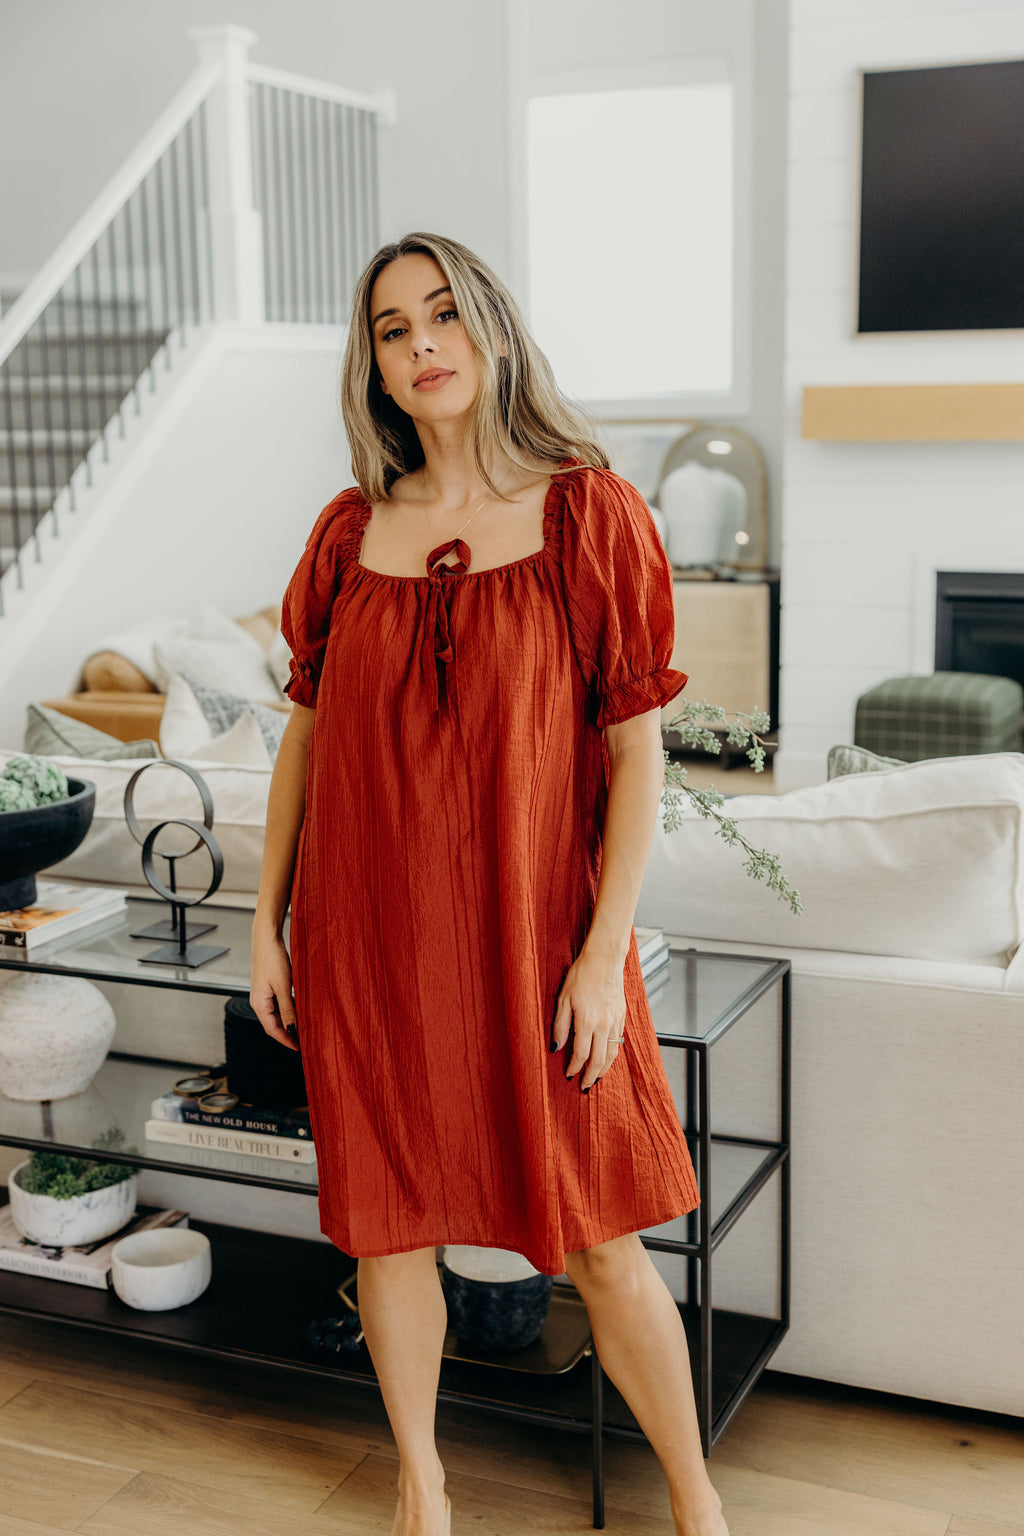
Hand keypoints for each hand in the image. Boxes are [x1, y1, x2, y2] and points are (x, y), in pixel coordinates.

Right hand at [250, 927, 300, 1051]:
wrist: (267, 937)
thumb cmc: (272, 959)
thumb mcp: (284, 986)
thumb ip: (288, 1009)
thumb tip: (292, 1029)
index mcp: (259, 1004)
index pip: (272, 1030)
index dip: (286, 1040)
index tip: (299, 1048)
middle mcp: (259, 1001)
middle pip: (274, 1024)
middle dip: (288, 1033)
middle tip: (305, 1040)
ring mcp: (264, 994)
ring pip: (277, 1014)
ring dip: (290, 1022)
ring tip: (305, 1028)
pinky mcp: (269, 986)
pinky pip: (279, 1004)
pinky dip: (289, 1010)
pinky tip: (300, 1010)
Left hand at [551, 945, 626, 1090]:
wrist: (605, 959)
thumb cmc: (581, 975)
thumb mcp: (563, 999)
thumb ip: (560, 1025)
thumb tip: (556, 1047)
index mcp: (587, 1021)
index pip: (581, 1054)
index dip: (574, 1067)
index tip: (568, 1075)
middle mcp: (604, 1025)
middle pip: (598, 1059)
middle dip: (591, 1076)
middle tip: (584, 1087)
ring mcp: (615, 1021)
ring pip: (612, 1053)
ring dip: (604, 1069)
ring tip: (597, 1078)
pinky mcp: (622, 1016)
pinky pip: (619, 1041)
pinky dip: (613, 1054)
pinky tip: (607, 1058)